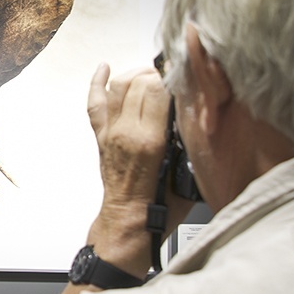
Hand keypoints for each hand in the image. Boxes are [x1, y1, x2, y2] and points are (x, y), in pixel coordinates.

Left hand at [84, 62, 189, 273]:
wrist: (129, 223)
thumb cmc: (159, 207)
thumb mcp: (187, 173)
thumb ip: (190, 141)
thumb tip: (198, 115)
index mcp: (149, 141)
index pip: (158, 90)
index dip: (173, 77)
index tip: (186, 75)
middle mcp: (126, 132)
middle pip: (138, 83)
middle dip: (158, 75)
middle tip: (173, 79)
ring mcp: (110, 132)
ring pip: (117, 87)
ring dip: (135, 75)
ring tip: (151, 76)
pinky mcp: (101, 136)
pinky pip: (95, 103)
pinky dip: (98, 83)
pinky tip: (105, 69)